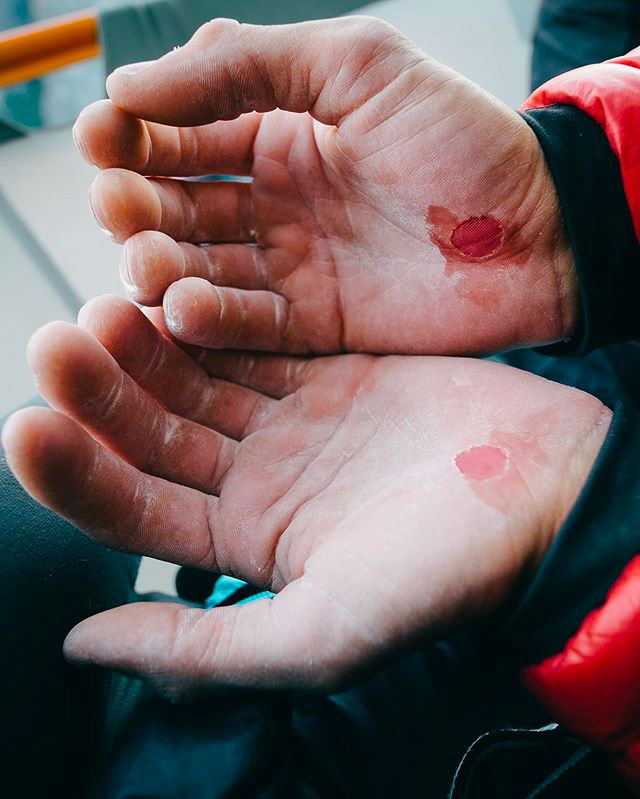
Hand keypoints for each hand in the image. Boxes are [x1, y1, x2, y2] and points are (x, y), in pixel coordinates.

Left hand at [2, 297, 606, 693]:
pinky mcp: (328, 373)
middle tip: (59, 342)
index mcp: (245, 545)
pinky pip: (255, 340)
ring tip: (106, 303)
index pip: (134, 508)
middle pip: (155, 434)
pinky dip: (214, 317)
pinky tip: (173, 289)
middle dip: (102, 393)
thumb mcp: (321, 634)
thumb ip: (202, 647)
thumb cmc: (449, 572)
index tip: (31, 426)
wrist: (548, 496)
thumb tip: (84, 646)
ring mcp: (292, 422)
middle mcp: (259, 481)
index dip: (78, 472)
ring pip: (196, 380)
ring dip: (147, 347)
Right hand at [74, 16, 576, 356]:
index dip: (133, 135)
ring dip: (161, 267)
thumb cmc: (460, 137)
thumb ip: (244, 65)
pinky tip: (184, 310)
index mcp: (275, 133)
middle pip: (176, 208)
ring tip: (143, 264)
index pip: (178, 134)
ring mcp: (291, 266)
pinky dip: (212, 320)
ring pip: (200, 270)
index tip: (100, 137)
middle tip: (118, 207)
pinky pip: (247, 325)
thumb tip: (129, 83)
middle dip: (137, 206)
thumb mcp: (355, 64)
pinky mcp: (314, 325)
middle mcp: (273, 202)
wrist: (538, 229)